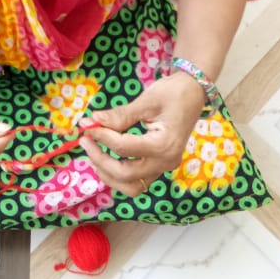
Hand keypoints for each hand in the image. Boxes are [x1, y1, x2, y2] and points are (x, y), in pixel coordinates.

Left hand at [79, 74, 205, 195]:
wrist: (194, 92)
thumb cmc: (173, 93)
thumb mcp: (146, 101)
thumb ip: (120, 115)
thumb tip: (93, 121)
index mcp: (164, 145)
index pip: (124, 148)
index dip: (102, 137)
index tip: (88, 125)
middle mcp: (166, 162)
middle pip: (125, 174)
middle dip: (100, 159)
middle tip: (85, 140)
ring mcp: (164, 167)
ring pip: (131, 186)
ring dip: (109, 175)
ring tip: (94, 153)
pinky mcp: (161, 165)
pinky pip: (137, 180)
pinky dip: (119, 175)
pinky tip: (107, 158)